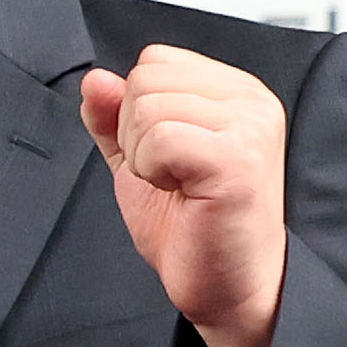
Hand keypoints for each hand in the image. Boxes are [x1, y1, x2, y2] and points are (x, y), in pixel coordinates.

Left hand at [79, 44, 289, 346]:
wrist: (228, 286)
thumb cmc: (195, 228)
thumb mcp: (140, 161)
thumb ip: (115, 118)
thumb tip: (95, 79)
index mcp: (235, 92)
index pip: (155, 60)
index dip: (137, 112)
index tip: (169, 156)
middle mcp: (251, 100)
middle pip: (146, 77)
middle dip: (136, 133)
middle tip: (172, 175)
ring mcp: (249, 126)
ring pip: (148, 107)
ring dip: (144, 157)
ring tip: (179, 186)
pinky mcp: (238, 158)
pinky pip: (159, 138)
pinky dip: (152, 171)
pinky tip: (182, 193)